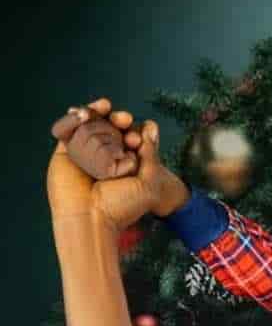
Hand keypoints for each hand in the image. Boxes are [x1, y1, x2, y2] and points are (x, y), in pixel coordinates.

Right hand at [48, 99, 187, 228]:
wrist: (88, 218)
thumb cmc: (121, 207)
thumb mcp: (148, 185)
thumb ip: (151, 156)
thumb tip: (151, 126)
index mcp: (125, 167)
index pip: (130, 140)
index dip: (134, 133)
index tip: (137, 139)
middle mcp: (105, 159)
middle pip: (111, 129)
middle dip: (119, 121)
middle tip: (124, 120)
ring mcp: (85, 154)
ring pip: (91, 125)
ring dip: (98, 114)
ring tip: (105, 107)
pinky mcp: (66, 151)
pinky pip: (70, 127)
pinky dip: (75, 117)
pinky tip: (83, 111)